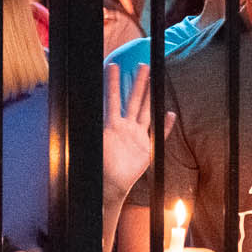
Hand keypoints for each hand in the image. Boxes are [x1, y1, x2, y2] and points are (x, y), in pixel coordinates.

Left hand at [104, 63, 172, 201]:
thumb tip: (81, 113)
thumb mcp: (93, 146)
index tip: (113, 66)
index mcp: (112, 126)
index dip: (113, 83)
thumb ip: (94, 131)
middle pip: (134, 100)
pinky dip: (166, 126)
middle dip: (138, 83)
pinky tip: (170, 114)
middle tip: (143, 66)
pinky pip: (160, 135)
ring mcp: (137, 136)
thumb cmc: (99, 167)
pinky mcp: (147, 148)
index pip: (113, 99)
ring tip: (156, 81)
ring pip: (146, 111)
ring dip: (151, 97)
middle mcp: (126, 127)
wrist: (111, 185)